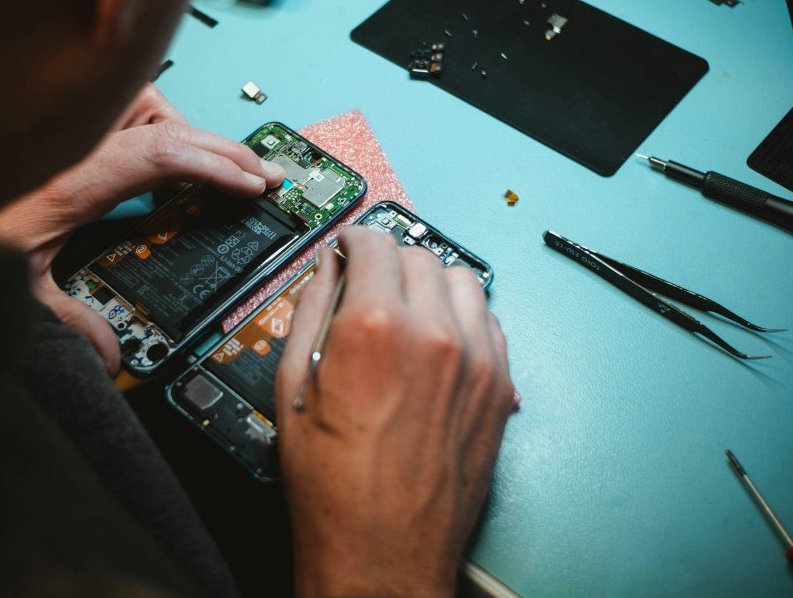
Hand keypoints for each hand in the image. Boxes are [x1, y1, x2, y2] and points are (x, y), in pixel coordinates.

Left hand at [0, 85, 283, 374]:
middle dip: (221, 148)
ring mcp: (71, 133)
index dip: (213, 165)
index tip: (252, 184)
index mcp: (71, 182)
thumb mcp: (17, 291)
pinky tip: (164, 161)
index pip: (158, 155)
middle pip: (163, 122)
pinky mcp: (66, 133)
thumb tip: (110, 354)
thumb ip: (67, 322)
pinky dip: (154, 126)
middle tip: (261, 173)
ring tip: (212, 164)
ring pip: (144, 103)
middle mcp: (74, 146)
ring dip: (182, 129)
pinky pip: (123, 110)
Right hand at [275, 228, 514, 597]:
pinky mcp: (498, 387)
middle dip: (389, 261)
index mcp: (374, 328)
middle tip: (369, 285)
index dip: (353, 240)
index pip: (373, 243)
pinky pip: (489, 320)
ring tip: (405, 311)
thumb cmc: (334, 487)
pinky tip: (437, 339)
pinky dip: (463, 315)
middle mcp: (434, 334)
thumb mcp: (294, 388)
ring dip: (430, 282)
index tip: (348, 248)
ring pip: (462, 280)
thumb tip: (325, 269)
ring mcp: (476, 360)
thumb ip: (312, 310)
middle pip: (419, 255)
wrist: (383, 552)